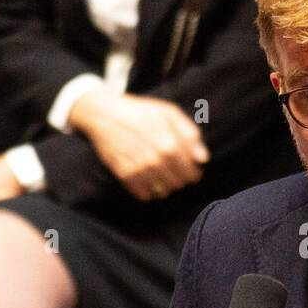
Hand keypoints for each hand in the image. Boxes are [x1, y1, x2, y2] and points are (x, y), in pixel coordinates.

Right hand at [68, 89, 209, 200]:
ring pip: (163, 192)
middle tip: (173, 169)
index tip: (190, 168)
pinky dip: (149, 191)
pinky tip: (147, 178)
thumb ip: (190, 134)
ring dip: (165, 186)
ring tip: (160, 173)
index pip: (191, 174)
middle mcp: (156, 160)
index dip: (194, 173)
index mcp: (170, 144)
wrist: (104, 114)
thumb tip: (203, 159)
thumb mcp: (169, 113)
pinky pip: (144, 195)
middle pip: (178, 184)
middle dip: (180, 179)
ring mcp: (140, 169)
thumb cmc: (140, 112)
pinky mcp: (124, 175)